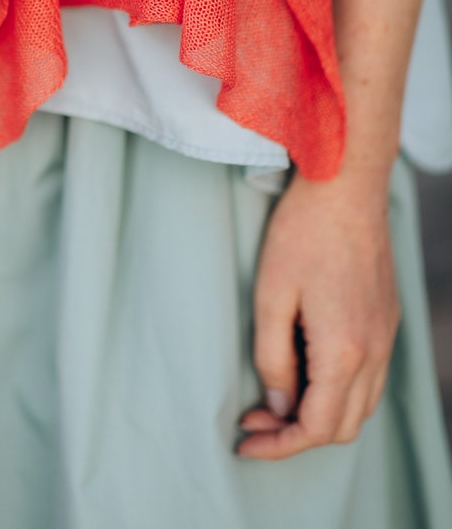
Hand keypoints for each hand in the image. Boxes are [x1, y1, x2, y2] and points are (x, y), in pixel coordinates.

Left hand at [236, 167, 399, 459]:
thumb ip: (272, 357)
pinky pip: (369, 376)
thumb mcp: (270, 294)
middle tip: (255, 418)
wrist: (346, 185)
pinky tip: (303, 368)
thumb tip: (278, 402)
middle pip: (343, 426)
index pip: (317, 428)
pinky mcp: (386, 318)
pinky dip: (337, 389)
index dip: (280, 445)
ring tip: (275, 396)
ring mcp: (386, 335)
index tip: (244, 441)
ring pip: (361, 405)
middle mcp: (374, 351)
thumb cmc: (303, 232)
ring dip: (319, 413)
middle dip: (297, 434)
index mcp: (344, 351)